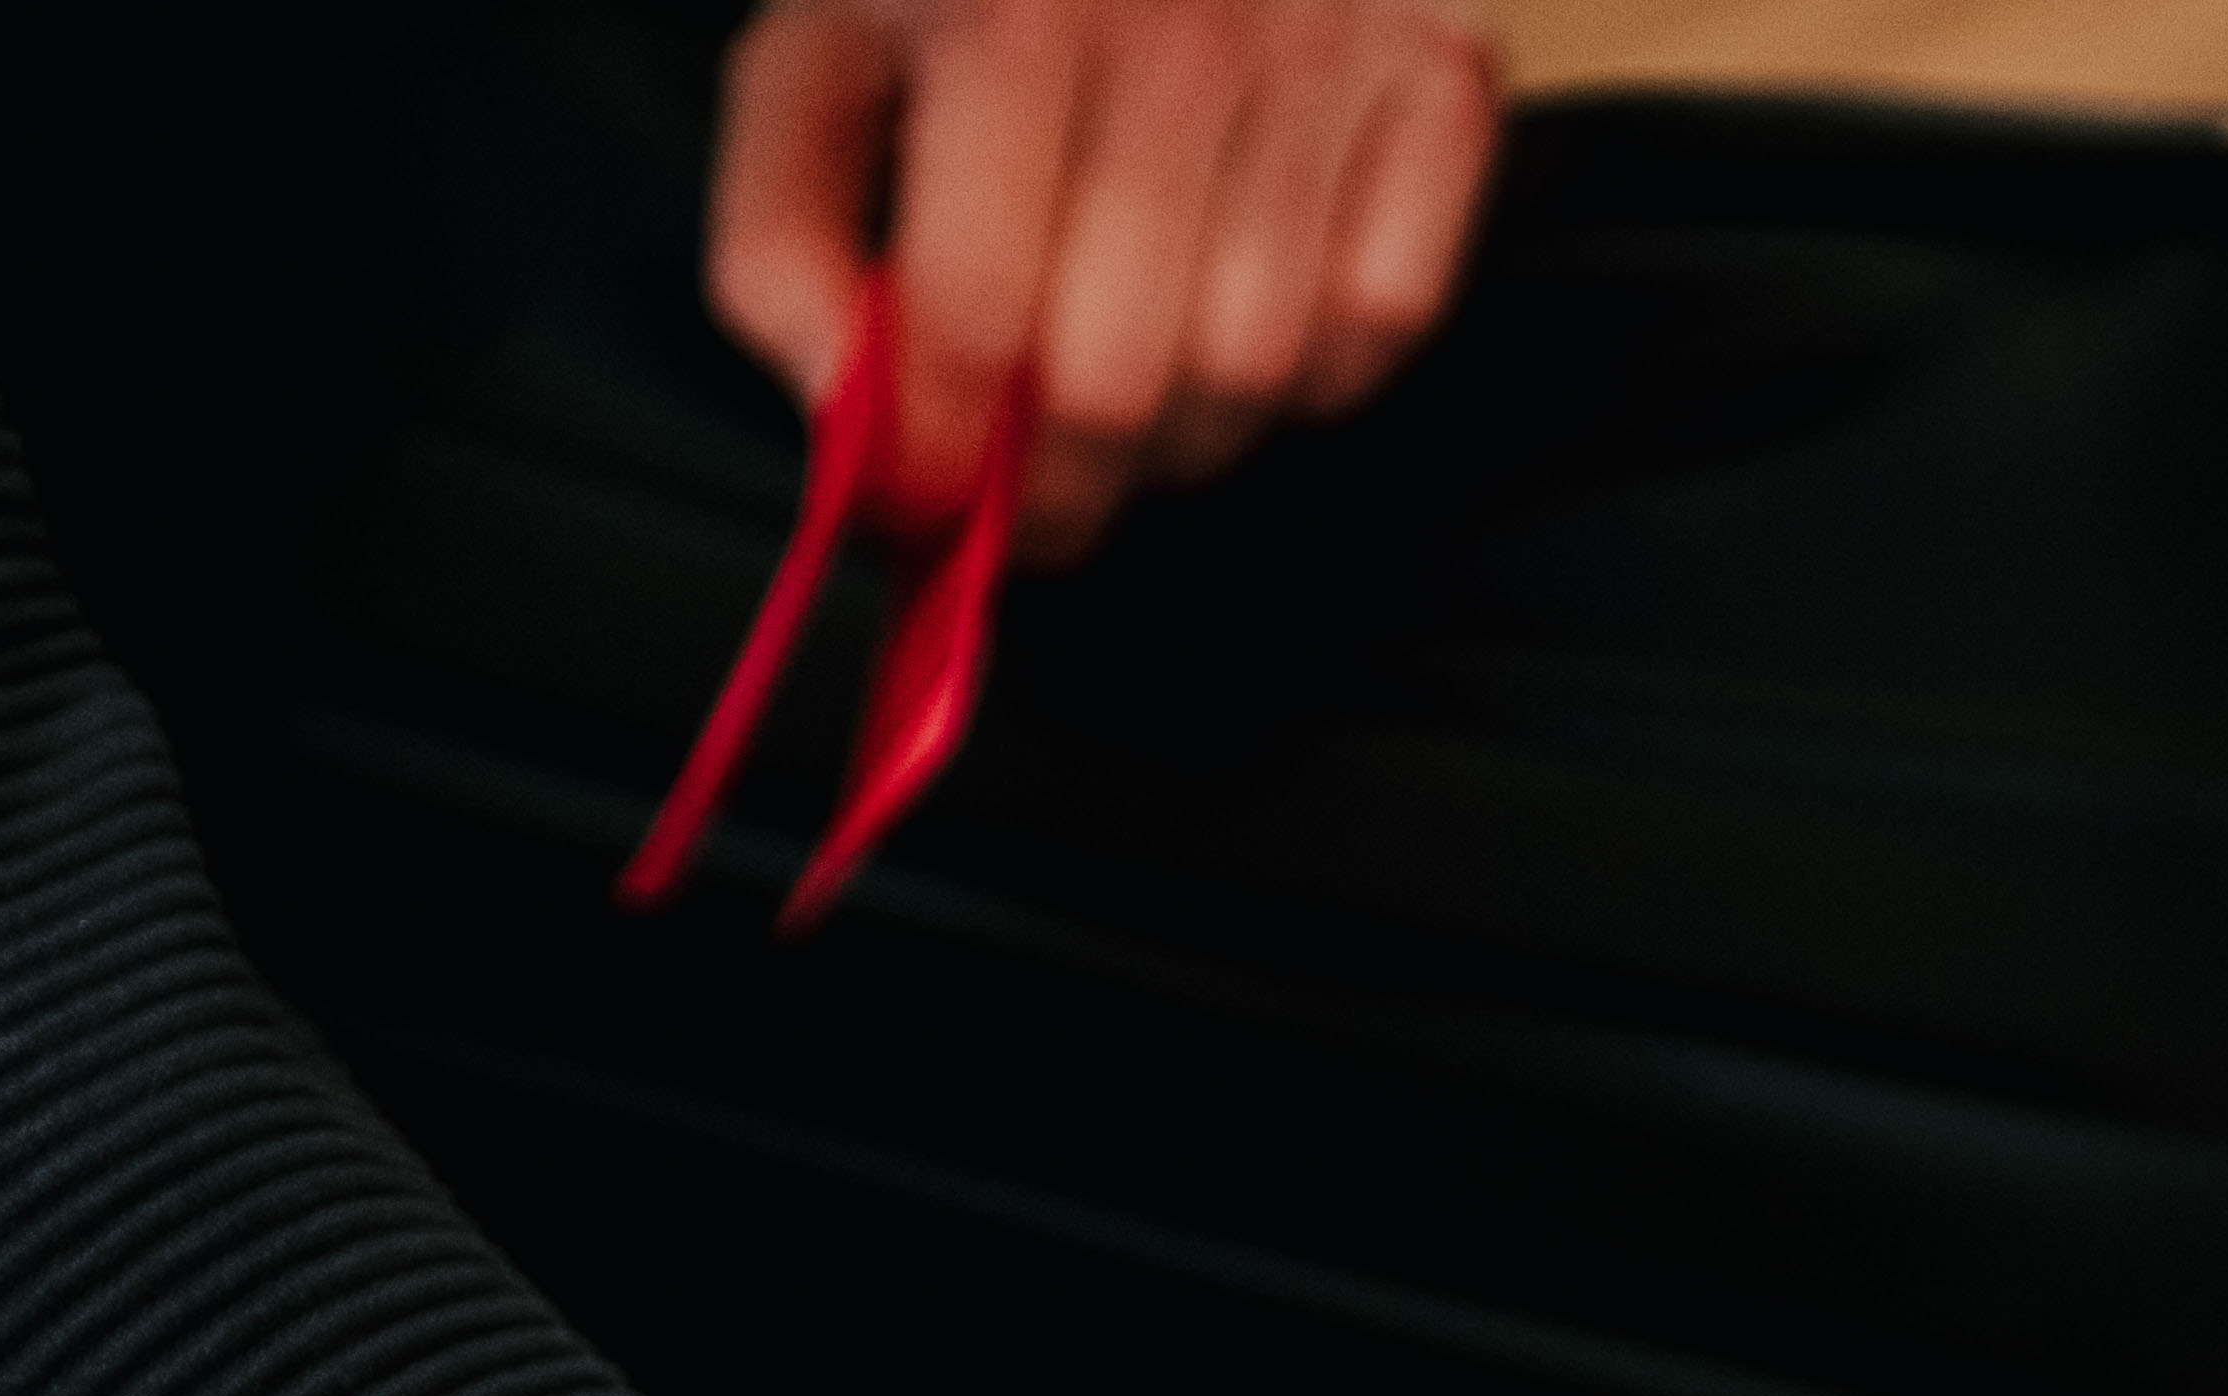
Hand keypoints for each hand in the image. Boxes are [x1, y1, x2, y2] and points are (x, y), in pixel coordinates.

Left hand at [711, 0, 1503, 561]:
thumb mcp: (824, 36)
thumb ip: (782, 223)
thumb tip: (841, 405)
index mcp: (1006, 16)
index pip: (976, 321)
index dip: (937, 460)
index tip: (920, 514)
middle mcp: (1181, 34)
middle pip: (1125, 385)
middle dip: (1058, 485)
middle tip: (1024, 492)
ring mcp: (1330, 52)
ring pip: (1262, 372)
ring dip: (1187, 432)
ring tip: (1131, 388)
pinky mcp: (1445, 71)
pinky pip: (1390, 315)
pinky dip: (1320, 360)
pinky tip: (1251, 306)